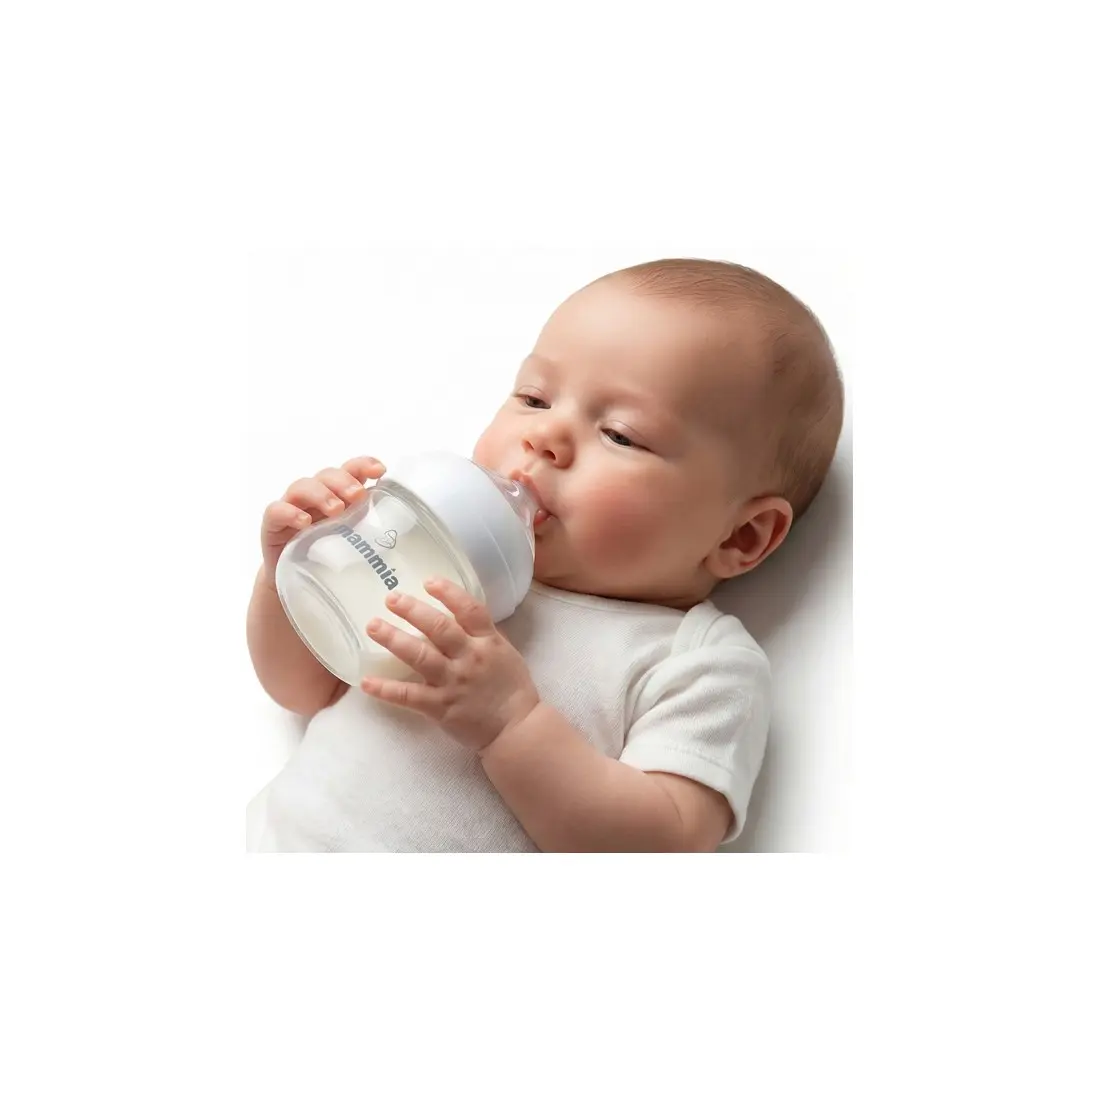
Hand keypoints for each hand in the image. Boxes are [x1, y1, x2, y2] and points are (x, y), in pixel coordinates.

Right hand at [260, 455, 385, 582]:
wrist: (298, 585)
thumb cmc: (332, 558)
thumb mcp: (356, 544)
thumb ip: (376, 533)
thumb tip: (415, 541)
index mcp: (338, 495)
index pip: (351, 470)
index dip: (364, 464)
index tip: (381, 470)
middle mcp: (315, 496)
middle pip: (327, 475)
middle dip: (344, 481)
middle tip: (357, 496)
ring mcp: (292, 507)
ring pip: (302, 486)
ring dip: (321, 494)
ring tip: (336, 510)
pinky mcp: (273, 526)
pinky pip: (276, 511)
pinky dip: (289, 513)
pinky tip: (304, 522)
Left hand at [360, 577, 539, 751]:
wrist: (516, 729)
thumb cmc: (512, 689)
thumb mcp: (504, 653)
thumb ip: (481, 635)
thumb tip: (456, 613)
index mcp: (488, 642)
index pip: (469, 610)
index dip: (449, 593)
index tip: (428, 581)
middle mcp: (469, 658)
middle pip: (438, 628)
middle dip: (412, 610)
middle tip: (390, 598)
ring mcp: (453, 683)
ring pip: (419, 656)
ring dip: (394, 639)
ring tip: (373, 626)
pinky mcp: (440, 707)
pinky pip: (408, 696)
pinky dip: (386, 689)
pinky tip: (366, 682)